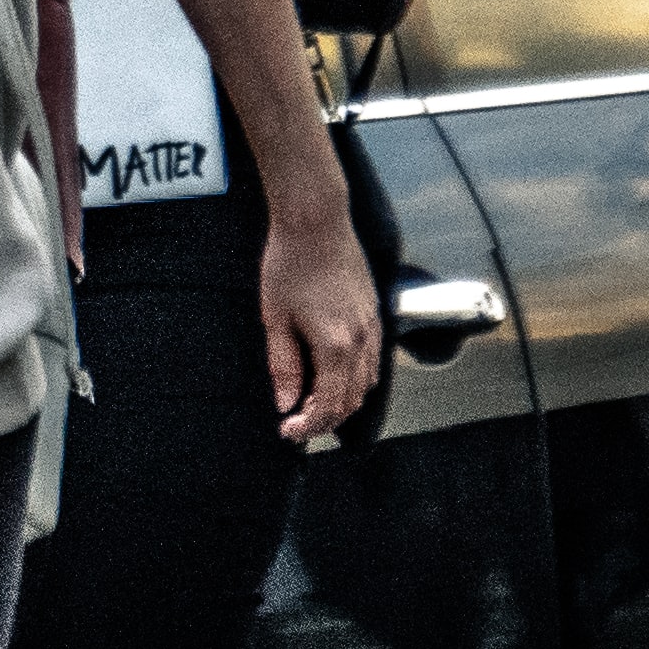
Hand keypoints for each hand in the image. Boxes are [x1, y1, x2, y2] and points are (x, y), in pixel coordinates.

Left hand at [261, 190, 382, 442]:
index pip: (330, 406)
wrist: (315, 218)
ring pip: (367, 382)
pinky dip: (357, 377)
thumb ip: (283, 365)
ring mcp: (372, 325)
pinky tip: (334, 372)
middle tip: (296, 420)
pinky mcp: (374, 311)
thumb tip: (286, 402)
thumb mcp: (275, 317)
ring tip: (312, 399)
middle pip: (352, 400)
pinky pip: (373, 359)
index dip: (308, 426)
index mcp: (336, 346)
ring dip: (343, 399)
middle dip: (326, 418)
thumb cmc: (289, 262)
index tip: (287, 430)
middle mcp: (361, 340)